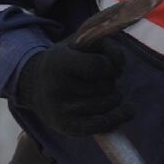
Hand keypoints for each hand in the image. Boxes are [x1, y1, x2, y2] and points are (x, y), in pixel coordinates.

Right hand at [15, 38, 131, 135]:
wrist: (34, 86)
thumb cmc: (66, 60)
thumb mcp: (79, 42)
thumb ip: (101, 36)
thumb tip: (119, 55)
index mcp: (58, 62)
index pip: (99, 65)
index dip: (111, 65)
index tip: (108, 66)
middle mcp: (56, 87)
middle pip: (107, 85)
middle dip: (111, 81)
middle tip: (100, 80)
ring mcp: (61, 109)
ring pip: (109, 102)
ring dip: (115, 97)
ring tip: (102, 92)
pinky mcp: (67, 126)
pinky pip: (103, 124)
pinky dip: (119, 117)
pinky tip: (128, 111)